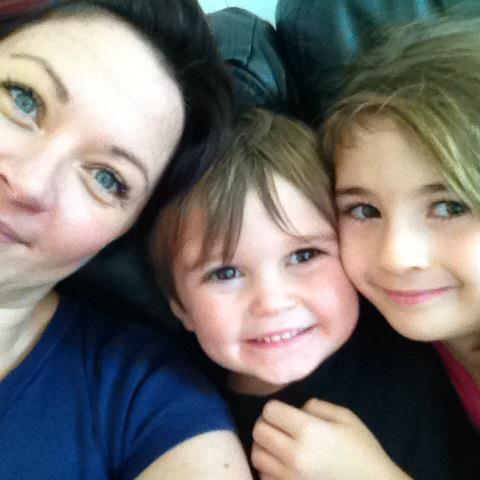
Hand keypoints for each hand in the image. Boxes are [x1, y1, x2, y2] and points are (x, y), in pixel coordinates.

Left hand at [251, 399, 411, 479]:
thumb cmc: (362, 451)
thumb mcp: (345, 418)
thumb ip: (316, 406)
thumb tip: (295, 410)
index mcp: (308, 431)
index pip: (270, 411)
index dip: (275, 408)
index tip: (284, 412)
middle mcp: (294, 455)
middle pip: (258, 431)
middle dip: (266, 424)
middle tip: (279, 427)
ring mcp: (289, 478)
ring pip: (257, 455)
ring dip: (264, 447)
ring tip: (279, 446)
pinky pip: (264, 477)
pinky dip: (269, 468)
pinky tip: (283, 465)